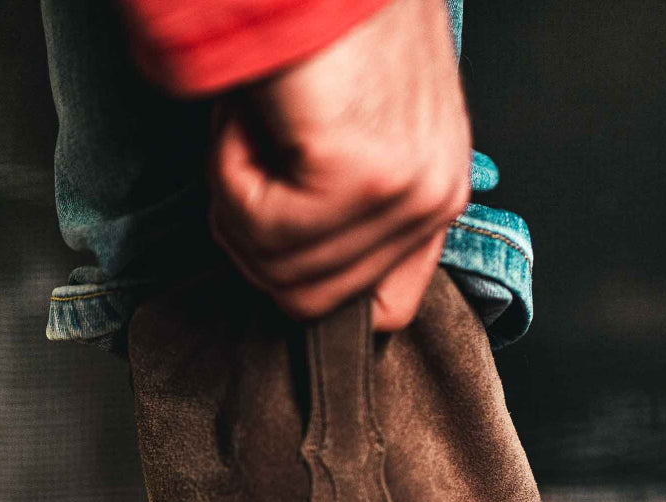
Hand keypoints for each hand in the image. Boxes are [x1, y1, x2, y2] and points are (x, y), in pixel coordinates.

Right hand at [208, 0, 469, 326]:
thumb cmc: (325, 16)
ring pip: (280, 271)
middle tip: (249, 158)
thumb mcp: (359, 123)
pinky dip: (227, 167)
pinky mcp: (357, 174)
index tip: (278, 235)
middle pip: (315, 300)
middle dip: (255, 238)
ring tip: (255, 126)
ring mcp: (402, 191)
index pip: (388, 309)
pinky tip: (252, 114)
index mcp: (438, 192)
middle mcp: (433, 199)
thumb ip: (348, 199)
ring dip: (236, 196)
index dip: (316, 286)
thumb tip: (299, 262)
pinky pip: (259, 224)